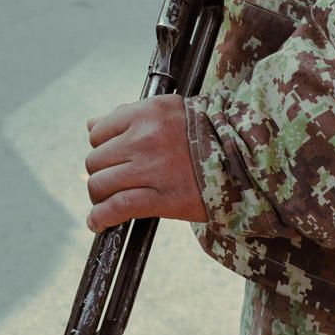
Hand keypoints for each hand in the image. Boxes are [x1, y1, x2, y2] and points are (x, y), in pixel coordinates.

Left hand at [83, 95, 208, 230]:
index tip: (111, 159)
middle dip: (101, 174)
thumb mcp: (168, 111)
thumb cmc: (205, 135)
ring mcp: (153, 169)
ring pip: (101, 184)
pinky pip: (118, 207)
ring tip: (106, 202)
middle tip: (114, 182)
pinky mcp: (163, 198)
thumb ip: (128, 115)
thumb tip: (90, 124)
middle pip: (95, 161)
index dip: (101, 148)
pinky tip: (97, 223)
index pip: (97, 132)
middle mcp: (145, 139)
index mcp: (146, 114)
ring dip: (99, 197)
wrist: (244, 161)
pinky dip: (101, 217)